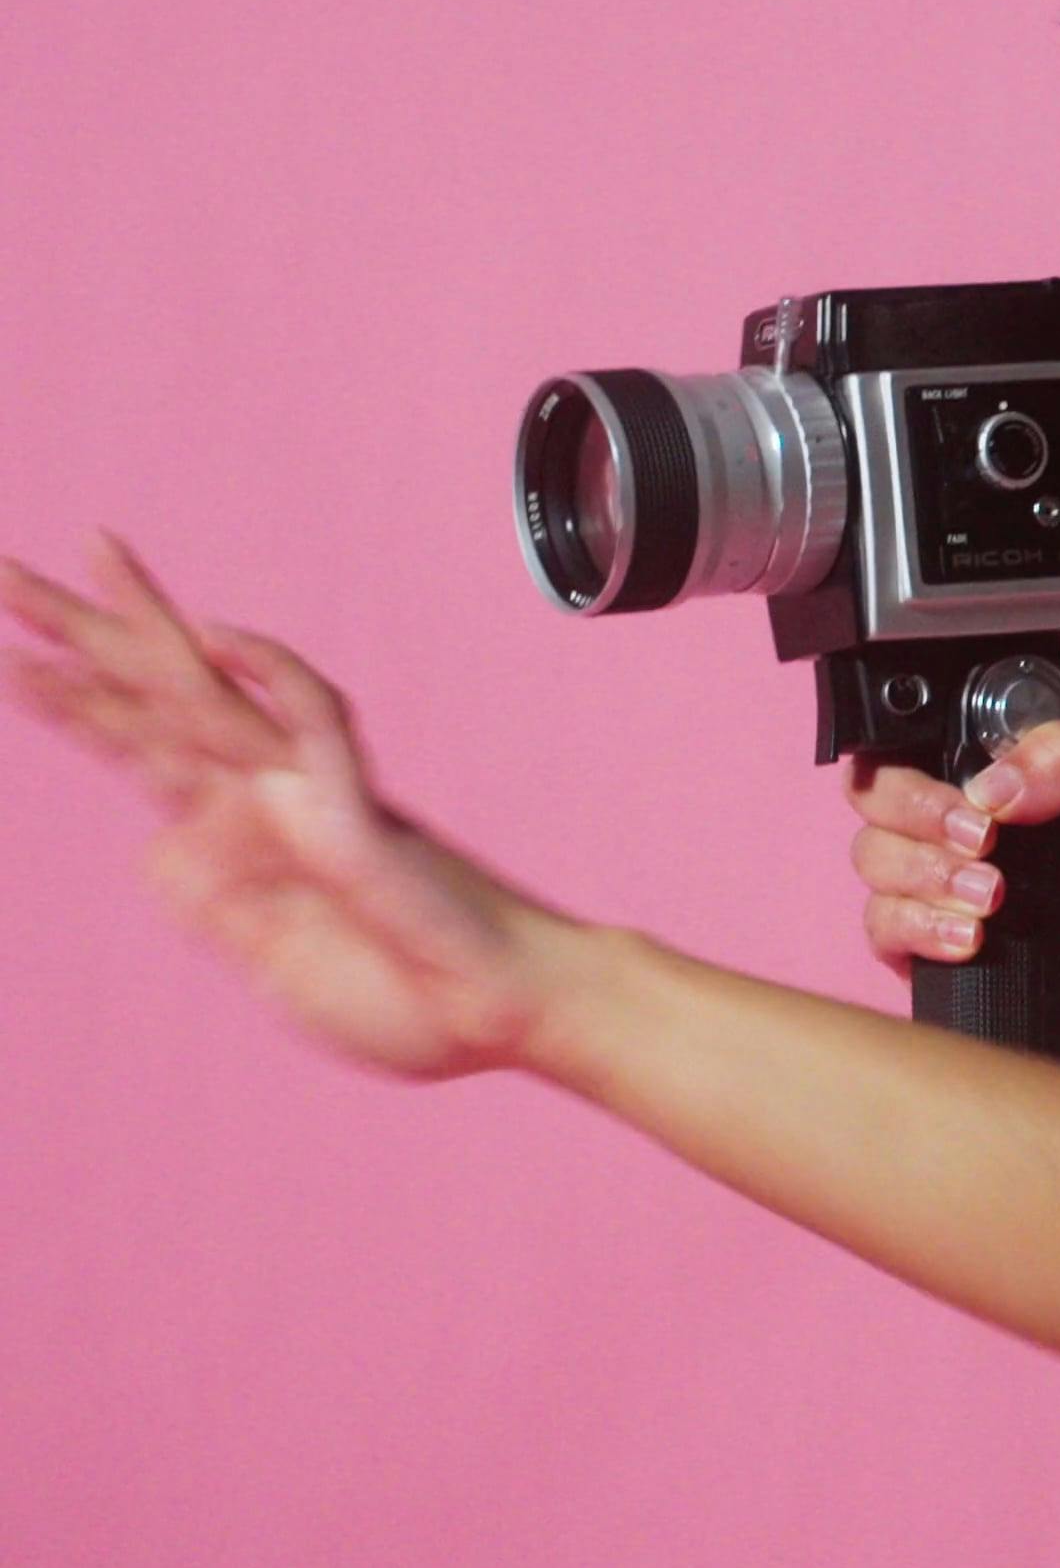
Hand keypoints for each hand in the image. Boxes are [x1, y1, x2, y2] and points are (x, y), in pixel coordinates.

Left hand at [1, 531, 580, 1080]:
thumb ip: (219, 906)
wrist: (500, 1012)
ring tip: (81, 555)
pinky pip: (314, 721)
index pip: (141, 748)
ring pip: (209, 690)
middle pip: (157, 692)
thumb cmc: (411, 998)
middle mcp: (266, 796)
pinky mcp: (356, 807)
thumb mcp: (278, 969)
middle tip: (2, 573)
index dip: (76, 702)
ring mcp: (308, 794)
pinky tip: (218, 633)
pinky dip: (272, 672)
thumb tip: (162, 845)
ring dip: (139, 626)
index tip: (14, 659)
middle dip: (78, 631)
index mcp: (243, 837)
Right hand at [845, 719, 1059, 1094]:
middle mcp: (951, 812)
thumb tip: (994, 785)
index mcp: (992, 759)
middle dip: (920, 812)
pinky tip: (970, 939)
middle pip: (874, 789)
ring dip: (927, 874)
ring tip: (995, 896)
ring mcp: (932, 875)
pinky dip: (920, 927)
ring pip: (873, 855)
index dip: (924, 753)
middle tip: (985, 839)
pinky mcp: (923, 939)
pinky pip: (881, 925)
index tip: (983, 795)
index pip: (915, 732)